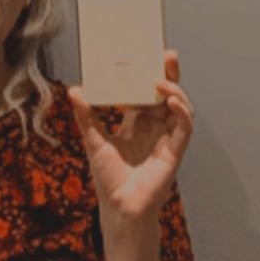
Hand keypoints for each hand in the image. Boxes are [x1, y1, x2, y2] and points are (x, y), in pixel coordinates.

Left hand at [67, 49, 193, 238]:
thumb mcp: (94, 141)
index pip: (148, 92)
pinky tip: (172, 102)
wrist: (119, 206)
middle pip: (168, 95)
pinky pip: (184, 128)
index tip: (147, 55)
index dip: (151, 74)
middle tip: (167, 55)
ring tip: (162, 80)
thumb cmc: (109, 178)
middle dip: (170, 74)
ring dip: (176, 91)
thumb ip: (86, 116)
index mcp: (138, 123)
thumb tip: (75, 91)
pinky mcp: (175, 151)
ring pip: (180, 108)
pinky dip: (182, 112)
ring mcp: (167, 138)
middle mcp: (155, 127)